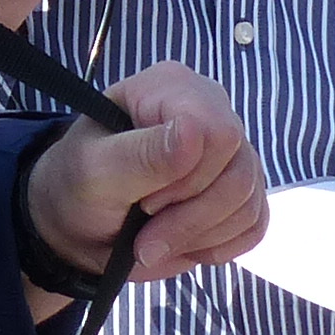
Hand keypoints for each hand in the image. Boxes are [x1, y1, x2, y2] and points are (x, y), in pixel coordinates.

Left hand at [19, 62, 265, 318]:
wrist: (80, 226)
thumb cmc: (78, 186)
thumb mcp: (95, 172)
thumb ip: (144, 154)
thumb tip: (195, 132)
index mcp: (171, 88)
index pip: (218, 131)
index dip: (189, 179)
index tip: (146, 203)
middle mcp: (209, 110)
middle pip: (239, 170)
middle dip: (191, 217)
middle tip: (145, 237)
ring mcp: (229, 151)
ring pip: (249, 200)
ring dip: (200, 236)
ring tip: (155, 242)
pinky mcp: (240, 190)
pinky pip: (256, 222)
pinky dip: (220, 245)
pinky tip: (184, 243)